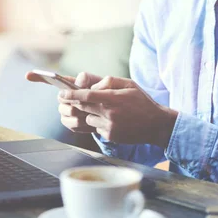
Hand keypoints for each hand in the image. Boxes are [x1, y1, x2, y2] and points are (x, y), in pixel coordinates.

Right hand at [25, 71, 102, 133]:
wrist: (114, 112)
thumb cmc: (108, 95)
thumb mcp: (106, 84)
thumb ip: (96, 80)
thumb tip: (83, 81)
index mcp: (72, 84)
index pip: (54, 79)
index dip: (39, 76)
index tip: (27, 75)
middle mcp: (65, 97)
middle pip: (62, 98)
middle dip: (76, 101)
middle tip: (90, 103)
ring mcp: (66, 110)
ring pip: (68, 112)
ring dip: (82, 113)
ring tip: (94, 114)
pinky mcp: (70, 123)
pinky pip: (71, 124)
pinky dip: (83, 125)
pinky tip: (92, 123)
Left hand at [62, 76, 177, 147]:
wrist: (156, 124)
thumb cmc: (142, 101)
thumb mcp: (129, 84)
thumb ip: (109, 81)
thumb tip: (93, 86)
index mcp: (113, 98)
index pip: (87, 95)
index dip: (71, 94)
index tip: (62, 94)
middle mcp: (110, 113)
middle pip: (83, 107)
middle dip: (74, 103)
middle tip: (67, 99)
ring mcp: (110, 126)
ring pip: (88, 119)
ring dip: (90, 114)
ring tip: (102, 110)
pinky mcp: (111, 136)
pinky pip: (96, 128)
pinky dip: (98, 123)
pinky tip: (111, 120)